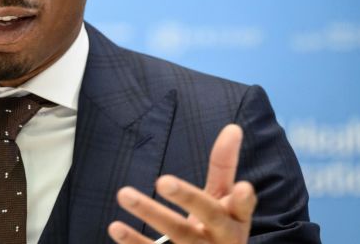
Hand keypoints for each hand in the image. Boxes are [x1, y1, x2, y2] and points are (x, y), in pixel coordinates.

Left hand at [108, 124, 256, 243]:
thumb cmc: (218, 228)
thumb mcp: (223, 199)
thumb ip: (224, 166)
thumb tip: (233, 127)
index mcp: (235, 218)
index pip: (243, 207)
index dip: (243, 199)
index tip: (242, 187)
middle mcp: (222, 238)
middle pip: (209, 216)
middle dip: (188, 197)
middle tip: (162, 180)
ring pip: (178, 233)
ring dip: (150, 213)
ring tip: (124, 193)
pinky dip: (134, 242)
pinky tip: (115, 227)